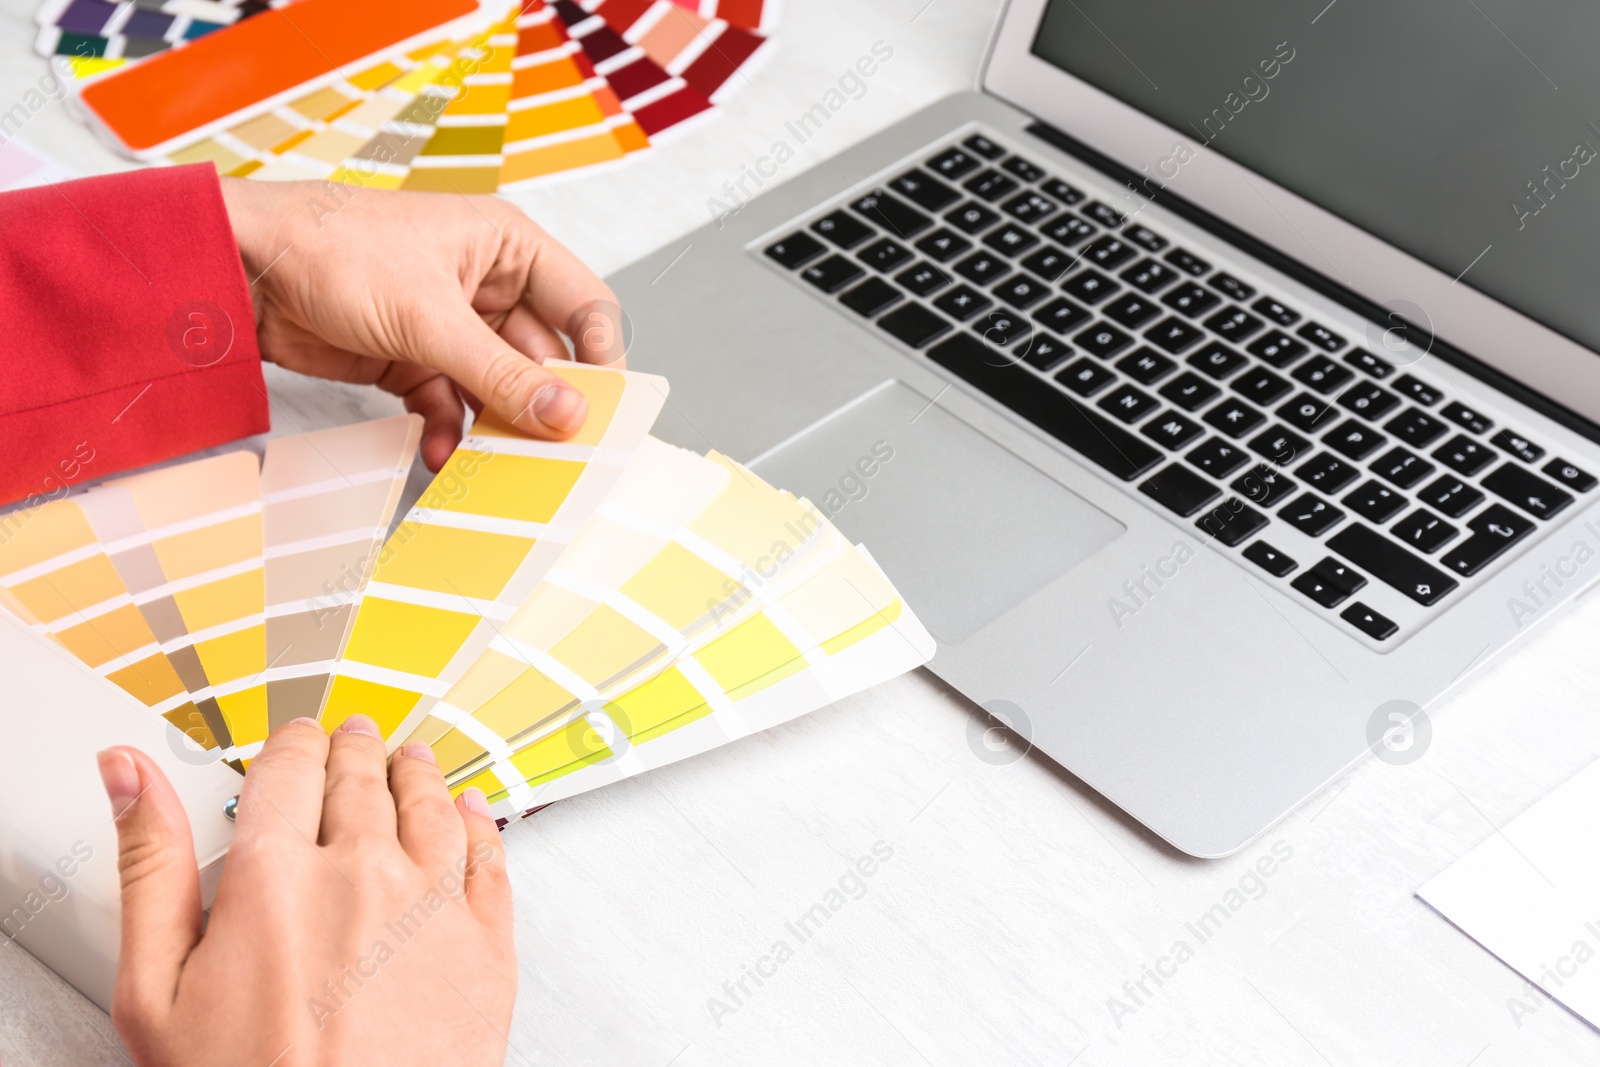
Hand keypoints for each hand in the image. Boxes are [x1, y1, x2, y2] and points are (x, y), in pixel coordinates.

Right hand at [99, 715, 515, 1065]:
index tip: (297, 739)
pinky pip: (490, 859)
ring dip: (418, 773)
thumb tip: (129, 774)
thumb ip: (150, 866)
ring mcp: (433, 908)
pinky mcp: (487, 946)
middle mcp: (364, 876)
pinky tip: (473, 812)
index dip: (294, 745)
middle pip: (363, 780)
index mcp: (277, 878)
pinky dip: (480, 823)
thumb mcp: (156, 989)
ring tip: (410, 759)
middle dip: (355, 751)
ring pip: (432, 806)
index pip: (291, 770)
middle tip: (356, 735)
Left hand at [220, 178, 625, 470]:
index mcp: (507, 247)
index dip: (600, 358)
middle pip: (541, 355)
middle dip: (543, 404)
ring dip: (495, 425)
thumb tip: (568, 415)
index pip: (583, 305)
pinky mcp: (412, 356)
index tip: (603, 411)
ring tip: (499, 463)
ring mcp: (449, 322)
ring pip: (496, 385)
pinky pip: (451, 401)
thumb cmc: (333, 251)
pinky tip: (443, 452)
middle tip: (554, 451)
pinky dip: (450, 429)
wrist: (242, 269)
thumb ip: (501, 374)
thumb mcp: (429, 318)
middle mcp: (485, 282)